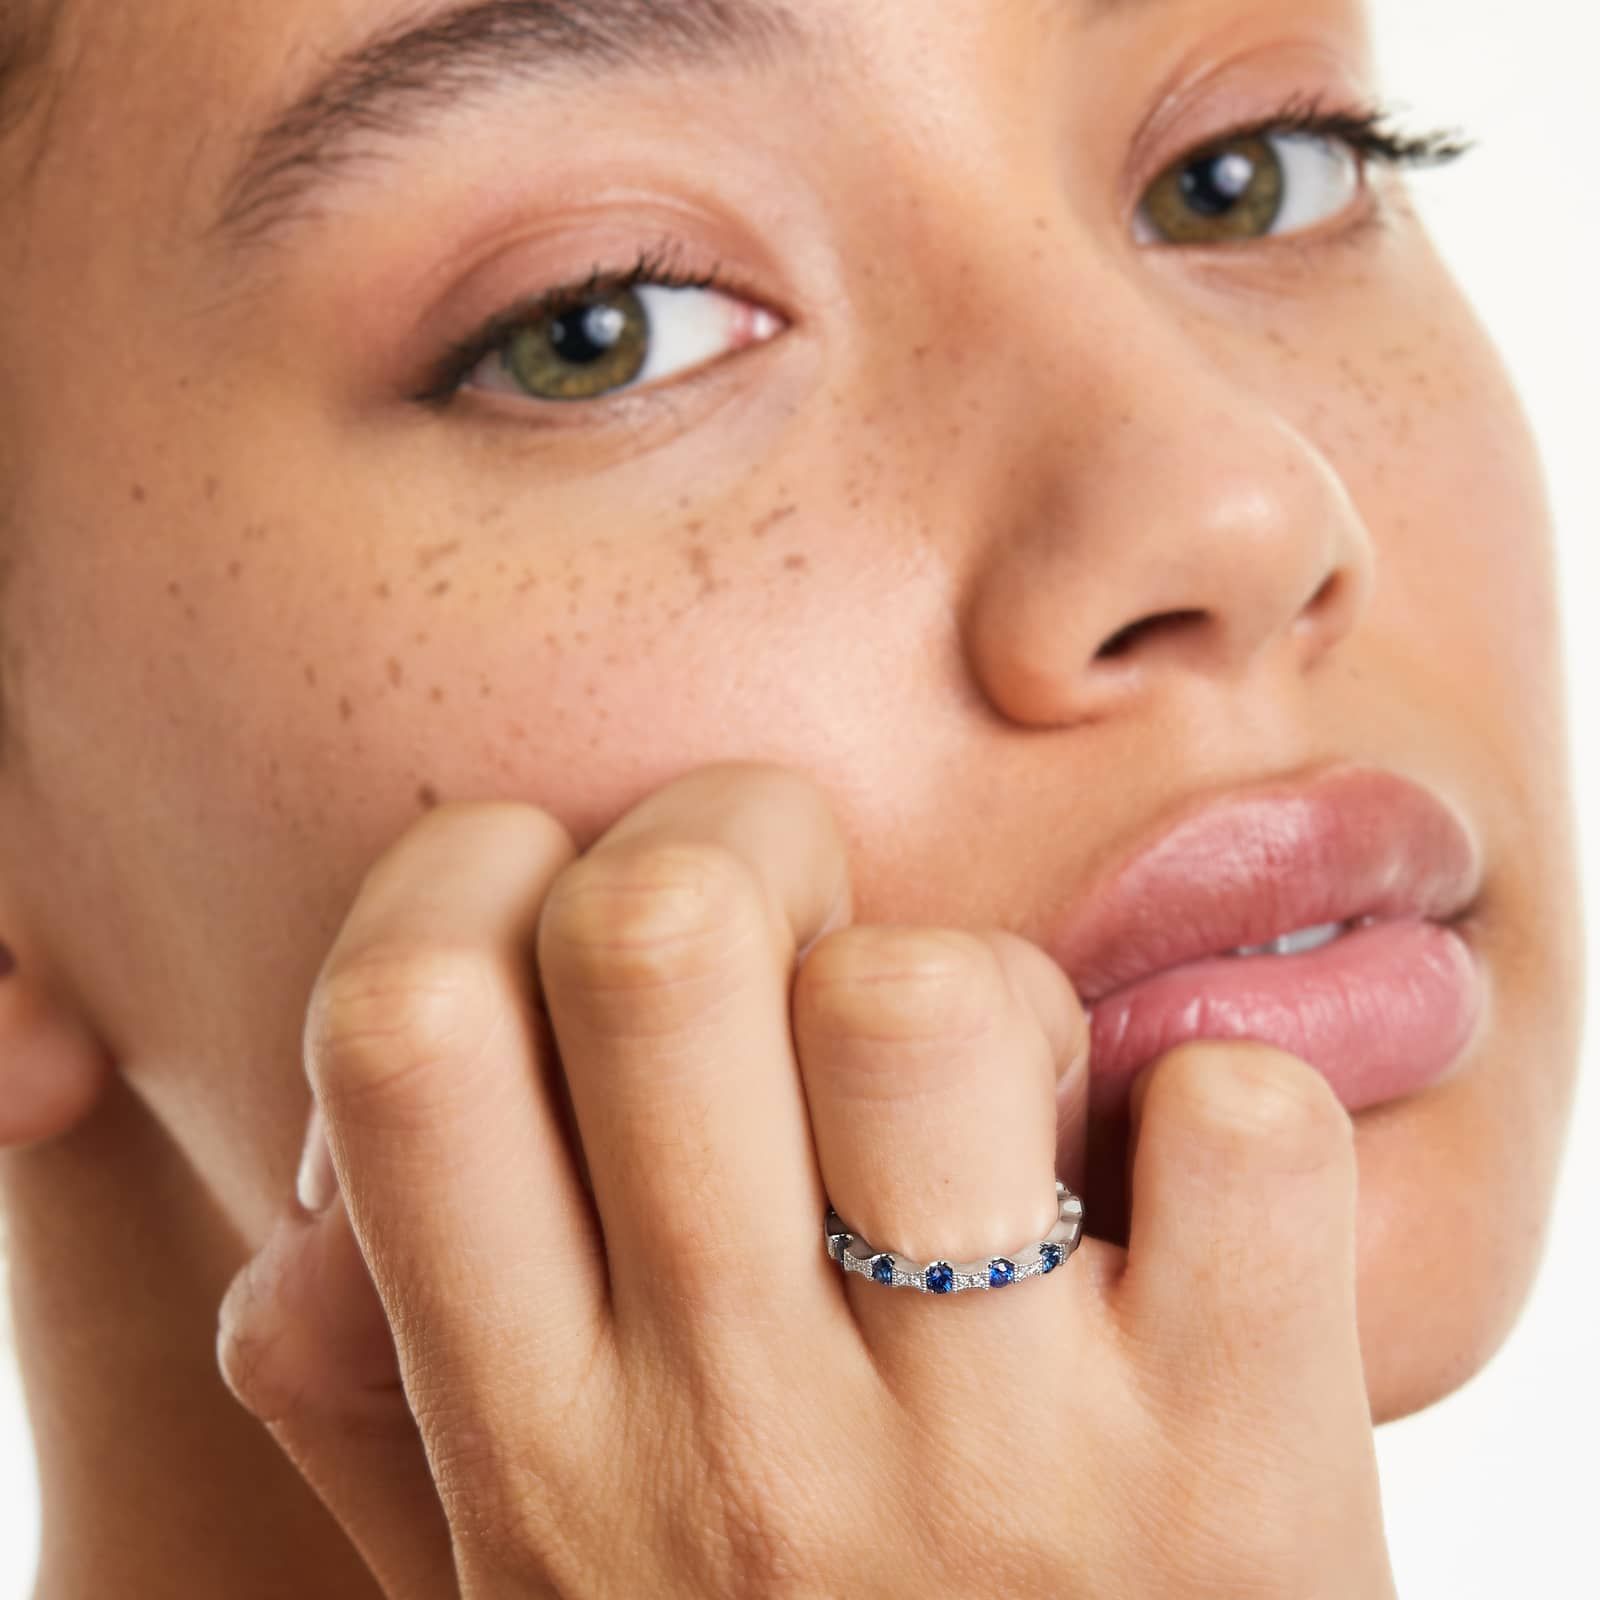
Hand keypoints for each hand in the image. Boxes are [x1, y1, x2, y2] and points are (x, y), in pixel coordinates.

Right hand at [217, 762, 1396, 1598]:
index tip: (571, 902)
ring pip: (921, 1003)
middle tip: (807, 916)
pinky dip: (1220, 1107)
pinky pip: (1230, 1126)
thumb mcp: (524, 1596)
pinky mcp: (1235, 1478)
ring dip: (978, 982)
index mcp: (533, 1452)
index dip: (471, 878)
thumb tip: (308, 1204)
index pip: (402, 1024)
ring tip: (1006, 1097)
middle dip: (736, 836)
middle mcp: (729, 1448)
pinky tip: (1184, 1200)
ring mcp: (986, 1468)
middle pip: (654, 938)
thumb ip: (386, 1406)